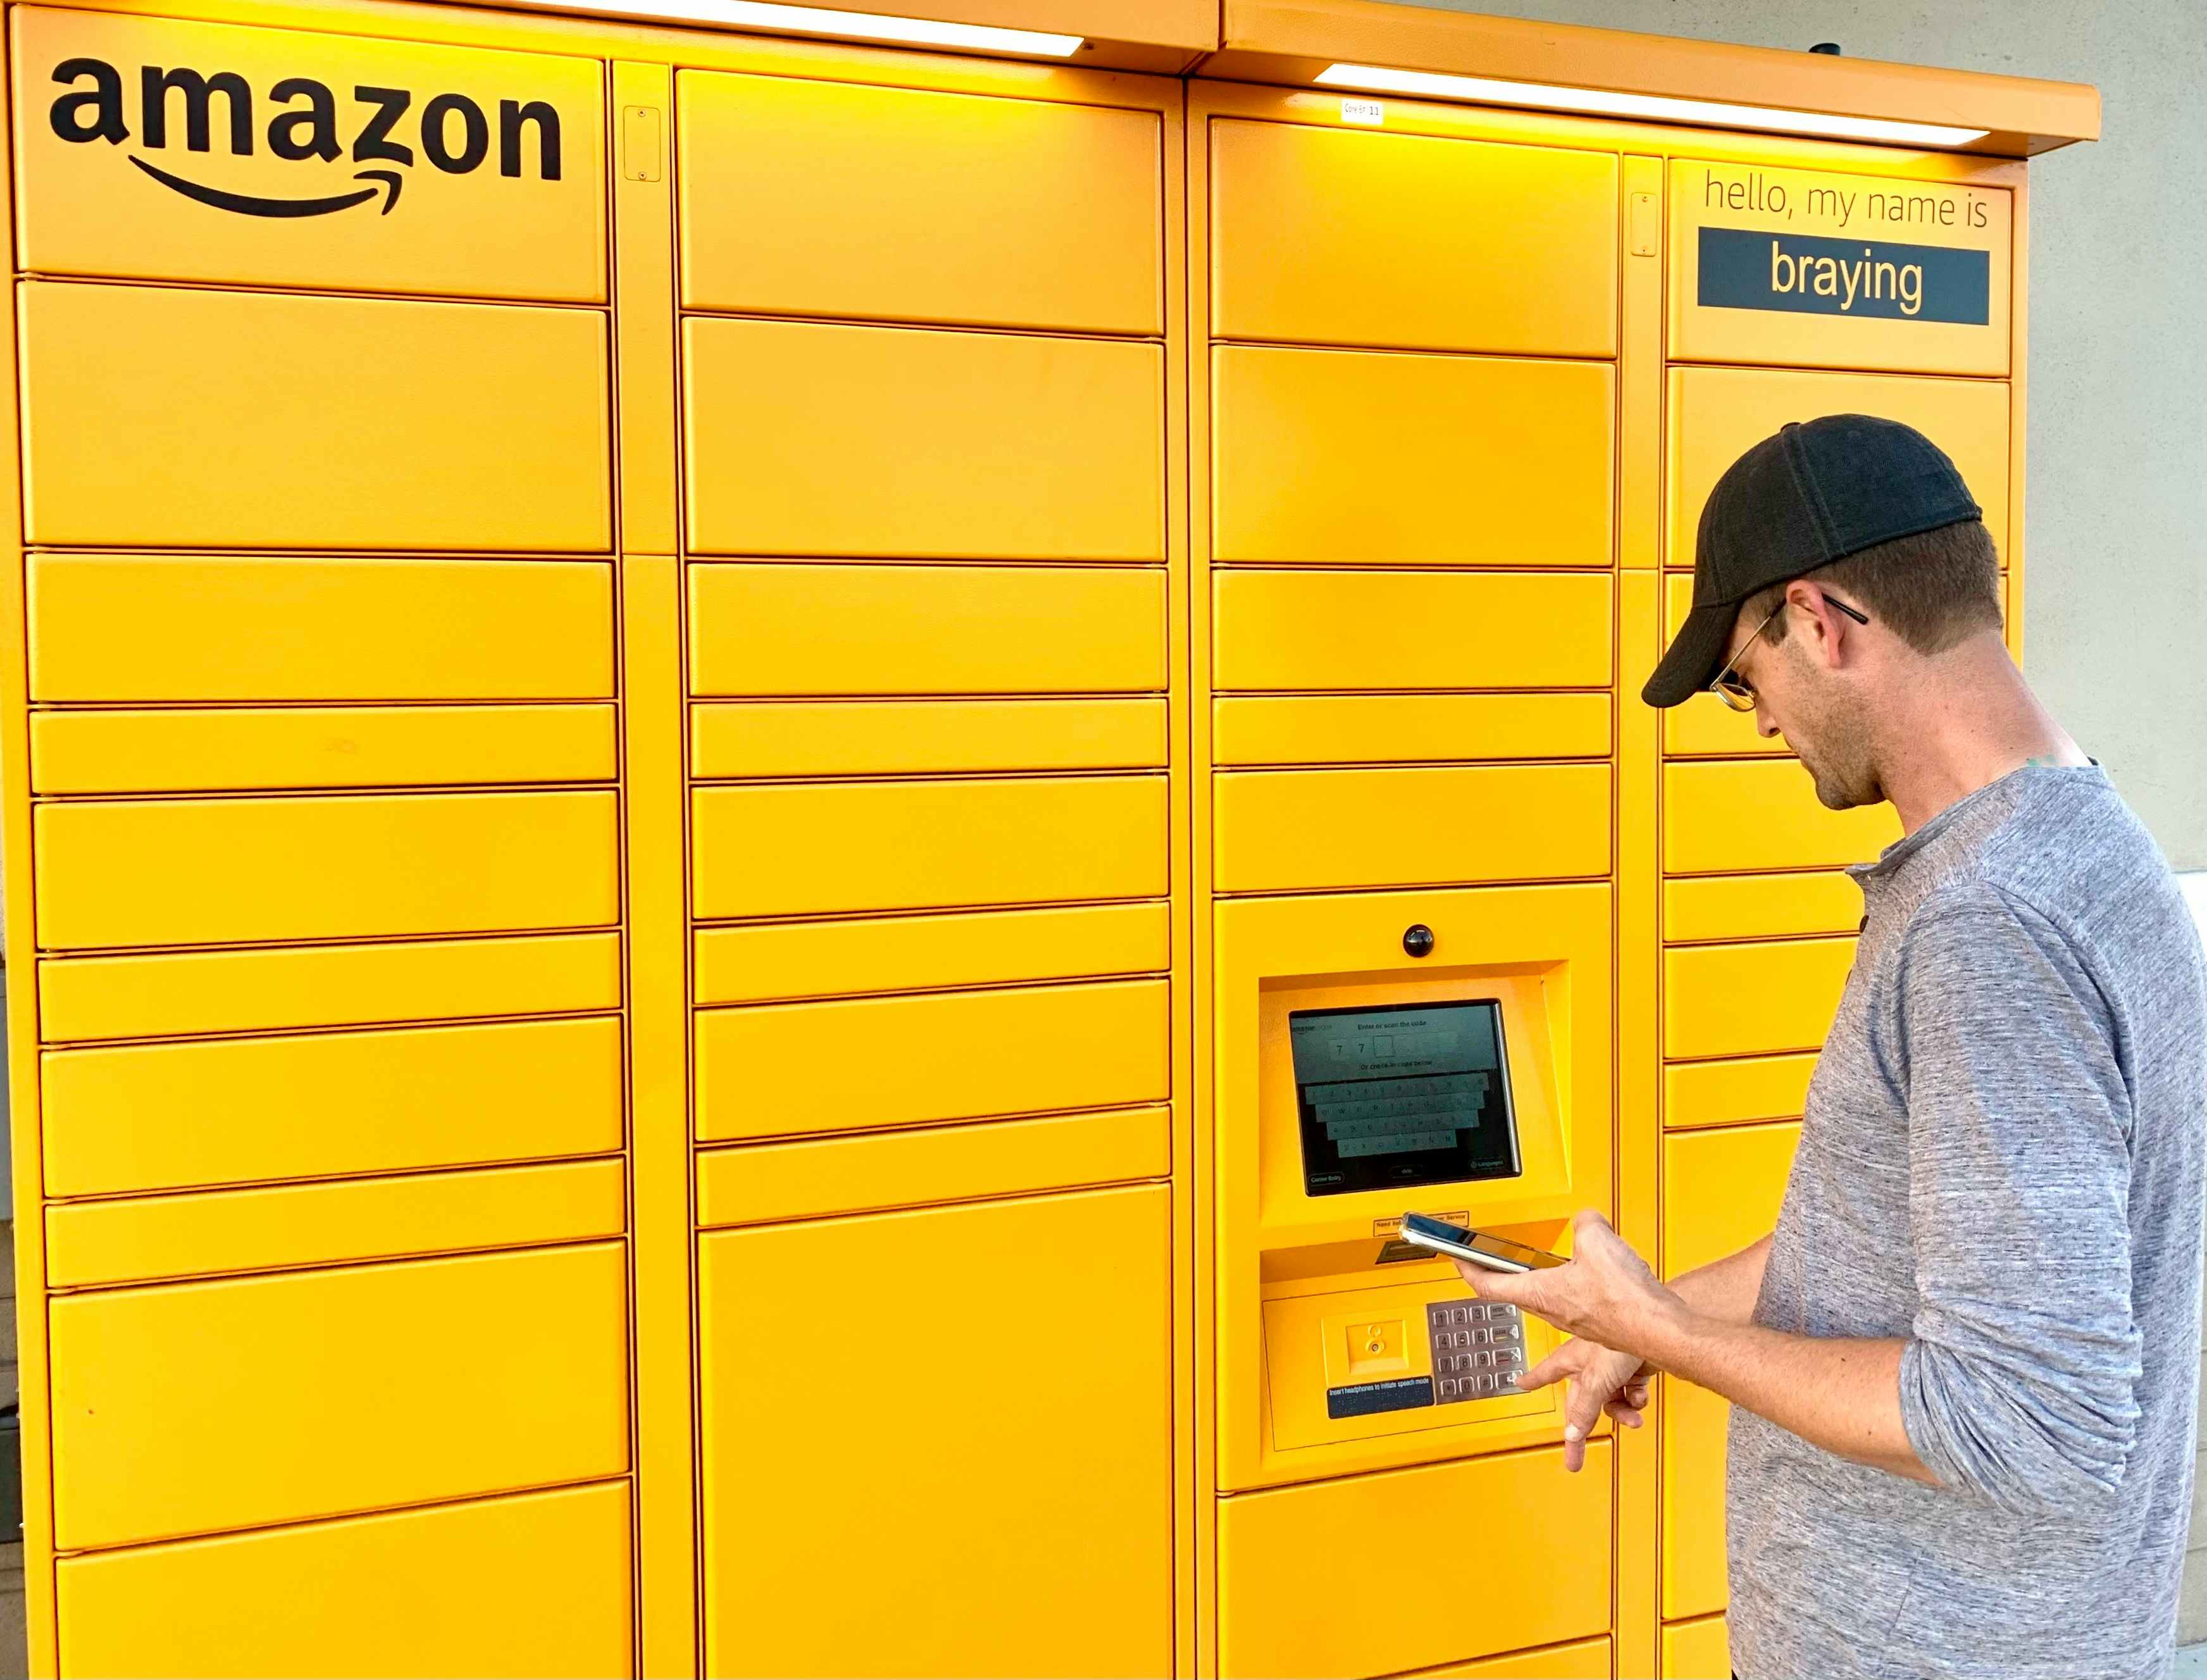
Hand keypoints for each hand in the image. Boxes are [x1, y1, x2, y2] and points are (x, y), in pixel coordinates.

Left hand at [1448, 1210, 1684, 1369]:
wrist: (1658, 1328)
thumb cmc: (1625, 1299)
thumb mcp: (1596, 1239)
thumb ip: (1584, 1222)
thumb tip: (1587, 1219)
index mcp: (1540, 1292)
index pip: (1487, 1284)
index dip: (1467, 1270)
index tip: (1456, 1260)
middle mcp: (1553, 1311)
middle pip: (1514, 1292)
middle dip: (1501, 1274)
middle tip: (1492, 1260)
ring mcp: (1575, 1320)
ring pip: (1546, 1298)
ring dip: (1539, 1281)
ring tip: (1541, 1265)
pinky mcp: (1599, 1324)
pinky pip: (1576, 1302)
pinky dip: (1573, 1287)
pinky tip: (1592, 1275)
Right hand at [1513, 1337, 1650, 1470]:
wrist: (1656, 1329)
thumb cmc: (1621, 1340)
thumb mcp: (1596, 1380)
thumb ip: (1583, 1409)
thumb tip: (1572, 1434)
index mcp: (1571, 1361)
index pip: (1545, 1374)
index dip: (1532, 1380)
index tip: (1521, 1383)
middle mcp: (1589, 1365)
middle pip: (1582, 1403)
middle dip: (1584, 1427)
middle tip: (1575, 1458)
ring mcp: (1612, 1368)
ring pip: (1610, 1402)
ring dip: (1622, 1413)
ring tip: (1632, 1418)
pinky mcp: (1633, 1370)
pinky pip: (1630, 1395)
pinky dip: (1636, 1400)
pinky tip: (1640, 1396)